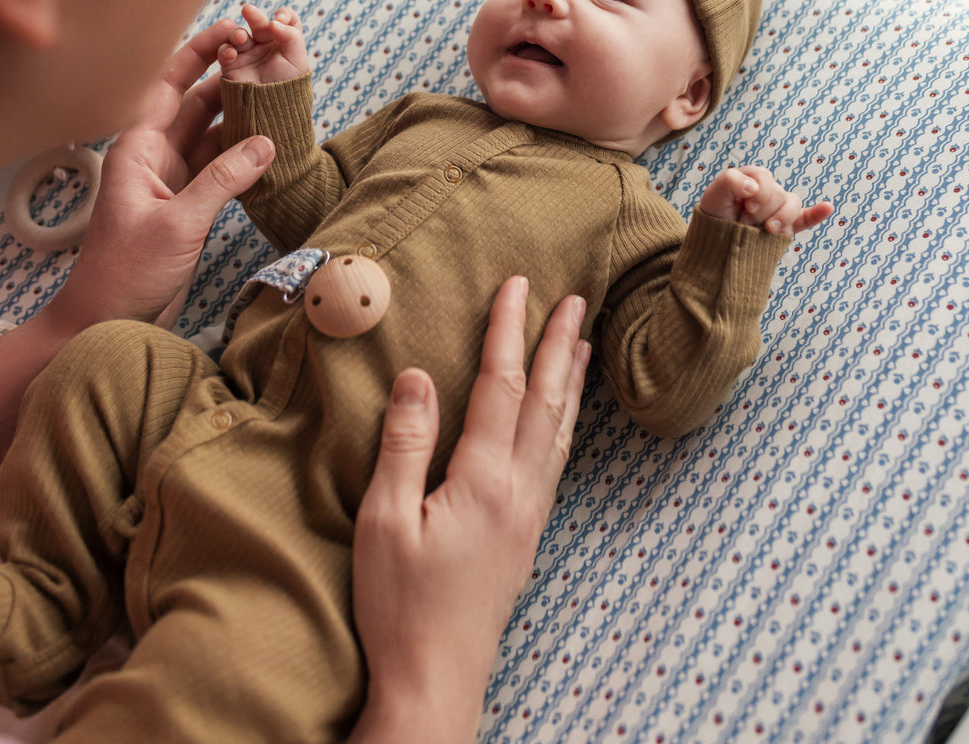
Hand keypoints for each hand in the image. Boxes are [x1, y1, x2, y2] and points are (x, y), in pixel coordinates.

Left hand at [51, 20, 275, 331]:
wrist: (106, 320)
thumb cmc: (125, 272)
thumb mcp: (179, 223)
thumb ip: (224, 180)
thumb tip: (266, 142)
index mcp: (138, 148)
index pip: (171, 84)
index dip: (200, 53)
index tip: (234, 29)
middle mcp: (155, 155)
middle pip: (198, 104)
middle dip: (231, 80)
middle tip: (270, 59)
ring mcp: (173, 179)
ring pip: (214, 135)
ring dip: (243, 118)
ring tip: (280, 95)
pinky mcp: (189, 204)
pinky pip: (222, 166)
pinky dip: (245, 155)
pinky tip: (271, 142)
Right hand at [217, 3, 309, 84]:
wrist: (272, 114)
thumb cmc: (289, 88)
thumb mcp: (298, 61)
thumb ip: (291, 36)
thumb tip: (274, 20)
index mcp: (285, 42)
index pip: (285, 20)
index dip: (284, 15)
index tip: (280, 18)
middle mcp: (266, 45)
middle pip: (259, 23)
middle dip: (254, 16)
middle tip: (248, 10)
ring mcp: (248, 54)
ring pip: (239, 35)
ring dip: (237, 33)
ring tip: (240, 38)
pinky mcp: (232, 66)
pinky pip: (225, 52)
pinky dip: (225, 50)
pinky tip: (230, 53)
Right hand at [350, 276, 589, 743]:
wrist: (435, 682)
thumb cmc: (400, 605)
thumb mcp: (384, 520)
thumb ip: (405, 444)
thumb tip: (419, 376)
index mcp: (483, 480)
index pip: (501, 387)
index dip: (508, 331)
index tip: (517, 286)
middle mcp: (518, 491)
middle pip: (546, 402)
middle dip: (559, 346)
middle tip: (577, 299)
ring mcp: (528, 516)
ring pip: (559, 432)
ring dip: (571, 382)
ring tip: (584, 345)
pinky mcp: (526, 537)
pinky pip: (556, 462)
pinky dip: (564, 424)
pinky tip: (562, 420)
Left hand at [700, 164, 833, 236]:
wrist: (715, 242)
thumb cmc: (715, 215)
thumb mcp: (714, 195)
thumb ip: (730, 181)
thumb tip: (753, 187)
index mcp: (753, 178)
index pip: (764, 177)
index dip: (758, 193)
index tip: (744, 207)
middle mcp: (769, 191)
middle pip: (778, 194)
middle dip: (760, 212)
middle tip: (744, 221)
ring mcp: (779, 209)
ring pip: (792, 205)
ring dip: (779, 218)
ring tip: (765, 229)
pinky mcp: (787, 227)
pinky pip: (806, 218)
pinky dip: (818, 213)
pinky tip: (827, 207)